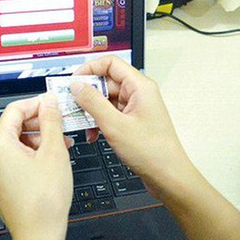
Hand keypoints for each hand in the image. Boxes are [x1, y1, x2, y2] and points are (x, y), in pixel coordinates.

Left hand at [0, 93, 72, 239]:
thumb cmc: (44, 200)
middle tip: (61, 126)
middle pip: (14, 128)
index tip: (53, 104)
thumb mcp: (54, 151)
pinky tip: (50, 162)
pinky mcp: (0, 186)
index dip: (37, 104)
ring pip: (16, 145)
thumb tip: (49, 102)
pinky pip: (14, 162)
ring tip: (61, 147)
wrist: (39, 235)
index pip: (14, 110)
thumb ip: (51, 120)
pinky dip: (32, 156)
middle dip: (40, 125)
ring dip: (38, 141)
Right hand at [72, 55, 195, 205]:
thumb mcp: (115, 125)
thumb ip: (93, 102)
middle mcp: (139, 94)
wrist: (168, 176)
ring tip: (81, 125)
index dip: (90, 69)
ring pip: (106, 100)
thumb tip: (77, 86)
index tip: (74, 82)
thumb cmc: (152, 152)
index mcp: (140, 87)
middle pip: (106, 82)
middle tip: (71, 105)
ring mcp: (136, 108)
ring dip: (92, 111)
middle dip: (87, 94)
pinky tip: (93, 135)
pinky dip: (99, 122)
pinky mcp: (133, 122)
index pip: (111, 63)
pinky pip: (111, 114)